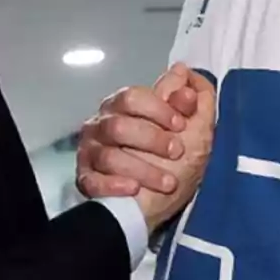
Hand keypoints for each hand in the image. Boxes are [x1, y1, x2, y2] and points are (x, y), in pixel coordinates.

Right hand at [76, 63, 204, 197]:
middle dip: (152, 139)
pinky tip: (134, 189)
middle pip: (118, 125)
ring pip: (109, 155)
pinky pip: (93, 180)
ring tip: (168, 182)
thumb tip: (184, 71)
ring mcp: (90, 152)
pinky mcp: (85, 179)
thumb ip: (190, 103)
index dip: (158, 109)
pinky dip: (114, 185)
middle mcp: (101, 125)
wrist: (157, 208)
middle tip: (176, 152)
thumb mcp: (194, 133)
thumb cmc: (174, 164)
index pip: (132, 97)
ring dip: (143, 169)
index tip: (180, 124)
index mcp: (123, 107)